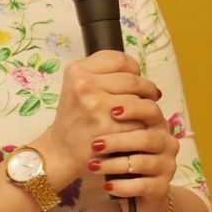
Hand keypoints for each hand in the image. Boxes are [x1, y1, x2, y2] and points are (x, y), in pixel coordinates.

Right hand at [38, 50, 159, 184]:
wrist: (61, 151)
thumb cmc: (75, 117)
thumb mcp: (78, 86)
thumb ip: (104, 73)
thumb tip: (140, 73)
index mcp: (77, 70)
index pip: (120, 60)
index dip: (134, 69)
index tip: (137, 77)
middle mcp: (84, 85)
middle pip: (133, 80)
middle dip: (146, 89)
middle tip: (151, 96)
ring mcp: (95, 106)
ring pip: (138, 100)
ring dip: (146, 108)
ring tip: (143, 113)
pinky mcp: (106, 127)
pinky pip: (139, 121)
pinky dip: (142, 125)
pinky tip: (137, 128)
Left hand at [85, 88, 177, 204]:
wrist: (134, 188)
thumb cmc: (122, 153)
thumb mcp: (119, 131)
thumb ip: (114, 112)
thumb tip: (97, 88)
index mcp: (157, 123)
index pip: (151, 109)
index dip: (133, 109)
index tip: (111, 111)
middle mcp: (167, 142)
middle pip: (148, 138)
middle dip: (120, 140)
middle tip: (95, 144)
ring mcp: (167, 165)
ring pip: (143, 163)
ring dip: (115, 165)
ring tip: (93, 166)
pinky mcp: (162, 188)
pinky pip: (143, 186)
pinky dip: (123, 186)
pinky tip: (107, 186)